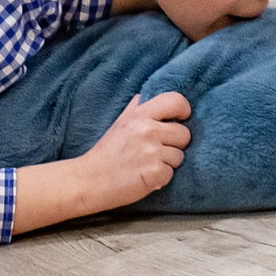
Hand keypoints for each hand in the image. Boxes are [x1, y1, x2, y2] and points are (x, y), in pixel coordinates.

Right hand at [82, 91, 191, 206]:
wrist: (90, 180)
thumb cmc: (107, 152)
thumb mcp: (120, 122)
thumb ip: (136, 108)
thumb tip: (148, 95)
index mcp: (139, 114)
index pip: (176, 101)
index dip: (184, 110)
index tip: (180, 120)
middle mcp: (147, 130)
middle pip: (184, 134)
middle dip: (175, 144)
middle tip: (155, 151)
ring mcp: (151, 152)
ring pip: (179, 156)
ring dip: (167, 163)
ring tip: (146, 164)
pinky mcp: (154, 173)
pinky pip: (171, 174)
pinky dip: (160, 178)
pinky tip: (145, 176)